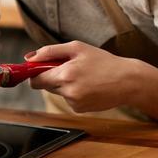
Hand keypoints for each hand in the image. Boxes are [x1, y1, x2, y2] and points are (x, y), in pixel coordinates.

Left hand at [25, 41, 141, 112]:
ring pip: (57, 92)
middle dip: (51, 77)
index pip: (35, 80)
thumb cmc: (103, 61)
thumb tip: (28, 58)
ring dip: (64, 84)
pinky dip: (74, 92)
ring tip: (83, 76)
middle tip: (69, 68)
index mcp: (65, 75)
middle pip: (45, 86)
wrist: (128, 81)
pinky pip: (68, 99)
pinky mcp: (80, 109)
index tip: (37, 68)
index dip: (34, 73)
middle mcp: (68, 92)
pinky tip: (88, 86)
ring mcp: (74, 103)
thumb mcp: (76, 48)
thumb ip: (49, 52)